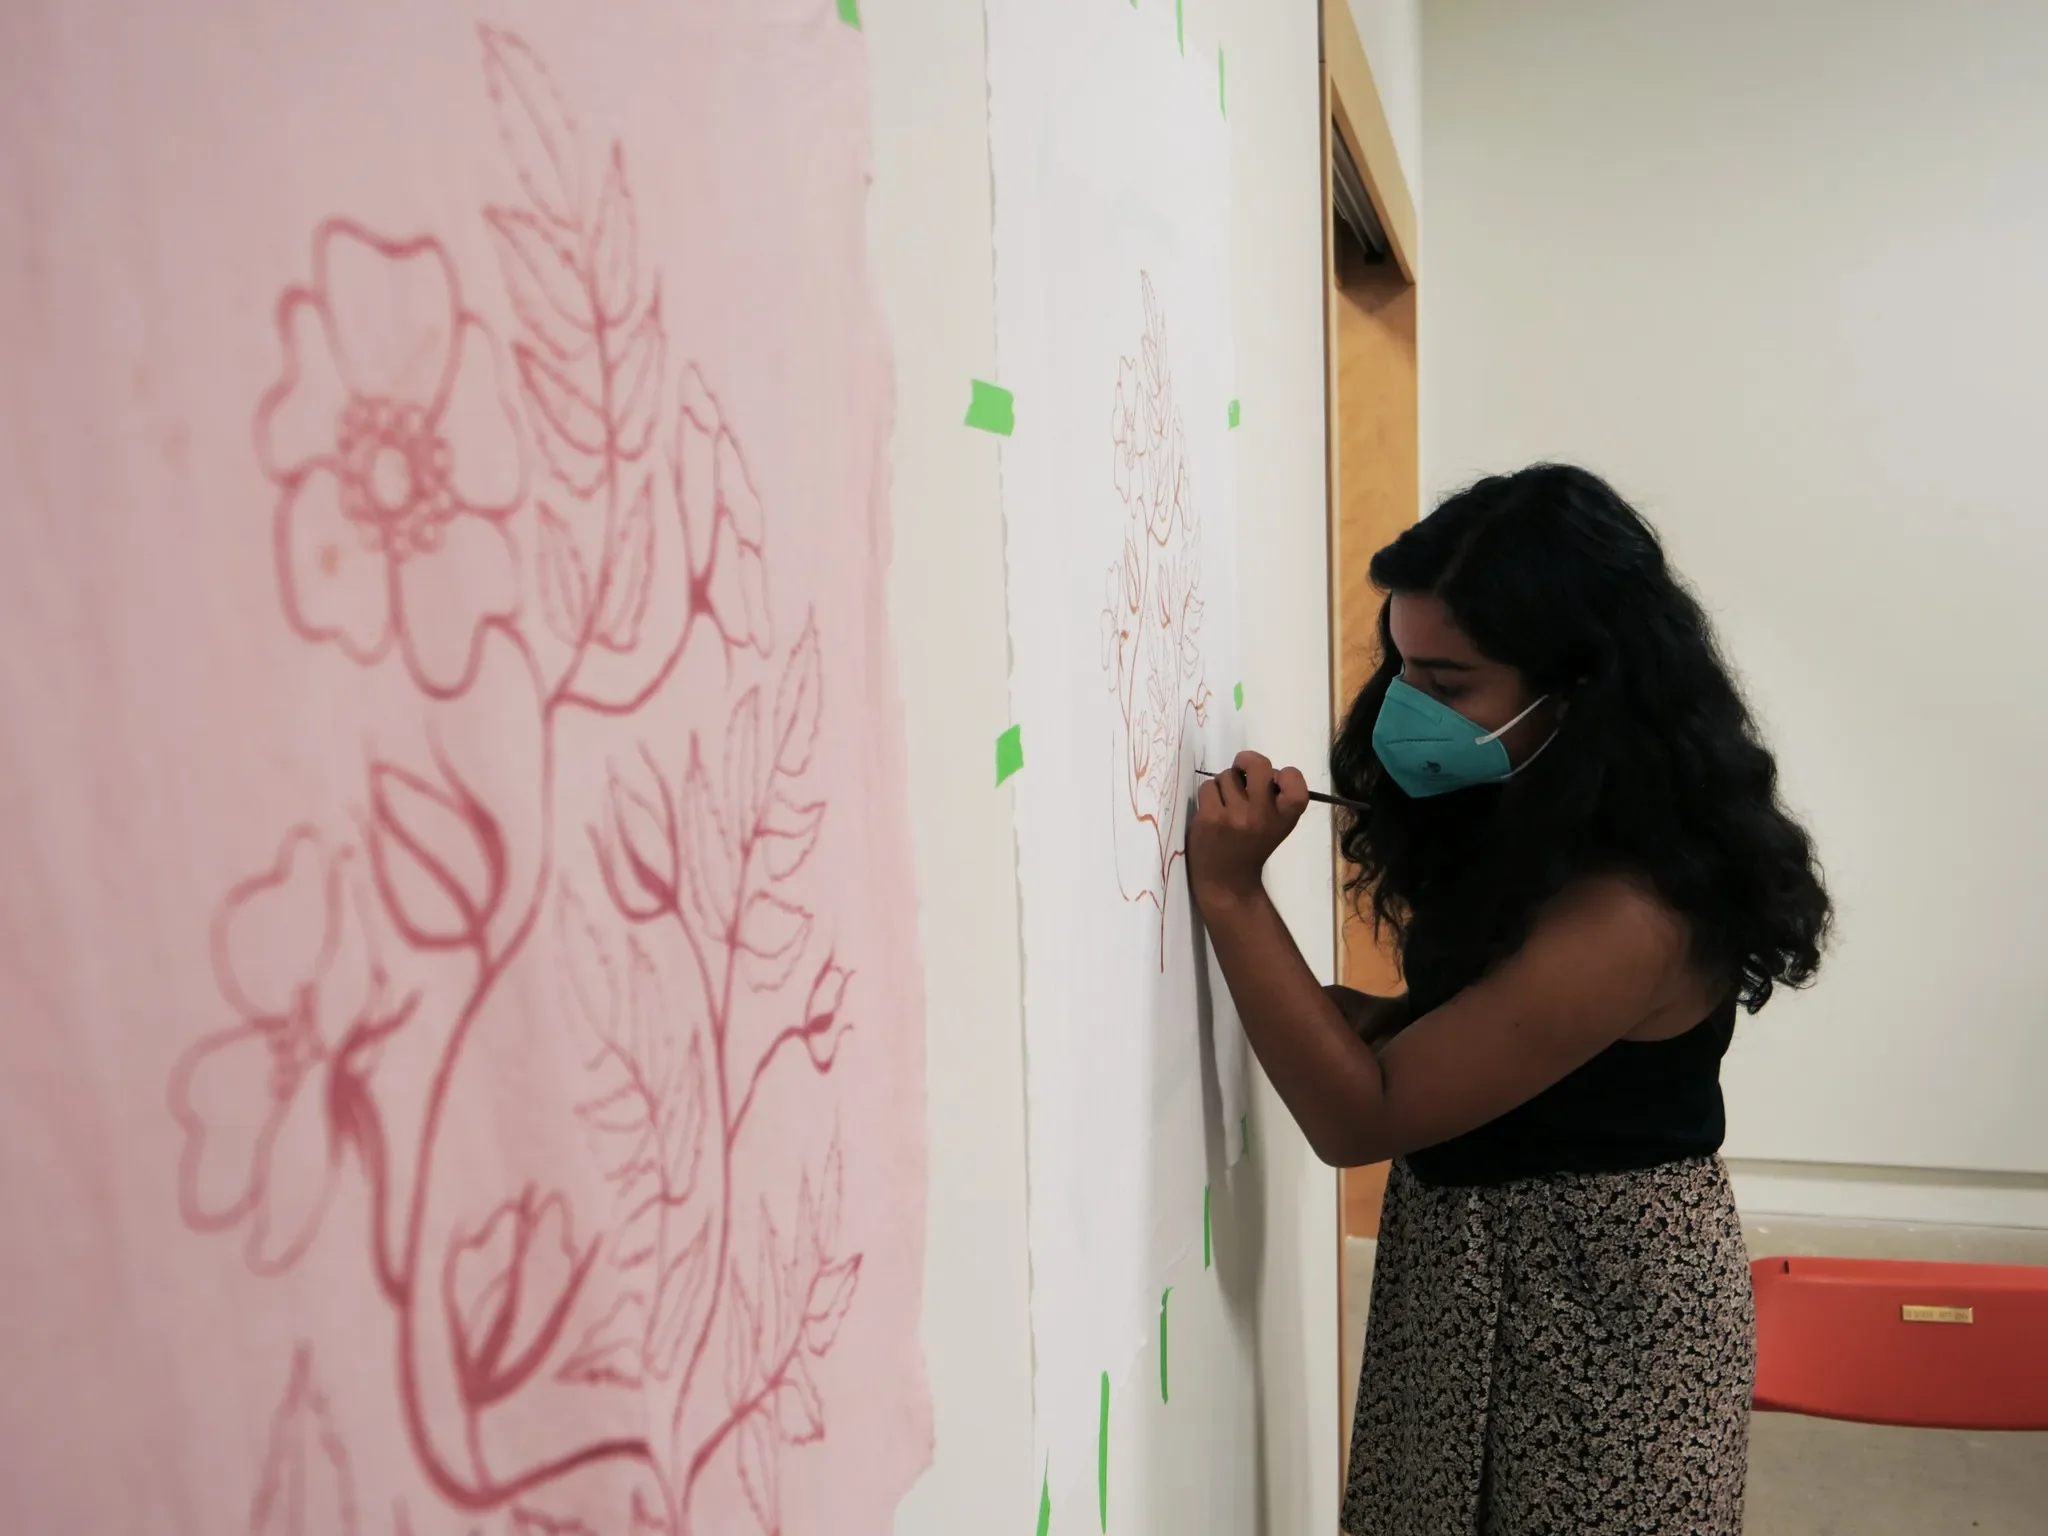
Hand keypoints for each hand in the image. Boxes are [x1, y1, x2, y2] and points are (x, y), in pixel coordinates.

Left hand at [1188, 750, 1309, 910]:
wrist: (1227, 881)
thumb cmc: (1253, 846)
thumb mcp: (1277, 824)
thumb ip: (1275, 797)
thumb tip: (1253, 766)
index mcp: (1285, 817)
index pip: (1295, 779)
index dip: (1285, 773)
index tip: (1275, 782)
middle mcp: (1262, 815)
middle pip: (1257, 765)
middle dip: (1247, 761)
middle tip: (1242, 769)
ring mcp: (1235, 816)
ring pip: (1226, 775)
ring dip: (1225, 784)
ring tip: (1227, 804)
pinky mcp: (1210, 818)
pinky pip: (1208, 786)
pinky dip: (1209, 795)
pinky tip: (1213, 812)